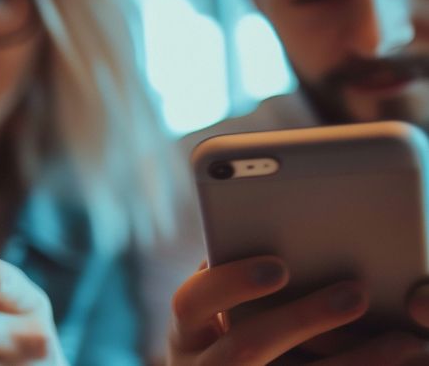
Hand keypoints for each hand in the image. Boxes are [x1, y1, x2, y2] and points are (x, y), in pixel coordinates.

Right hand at [168, 257, 428, 364]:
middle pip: (244, 348)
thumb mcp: (219, 309)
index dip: (229, 283)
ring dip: (351, 360)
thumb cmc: (231, 330)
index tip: (280, 266)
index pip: (191, 302)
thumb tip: (282, 235)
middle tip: (357, 293)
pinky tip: (396, 357)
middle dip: (302, 320)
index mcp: (186, 332)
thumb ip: (238, 280)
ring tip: (401, 339)